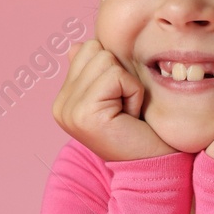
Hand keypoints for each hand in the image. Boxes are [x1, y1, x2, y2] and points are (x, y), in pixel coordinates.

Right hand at [52, 39, 177, 162]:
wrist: (152, 168)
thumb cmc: (141, 131)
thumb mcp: (117, 96)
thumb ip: (95, 72)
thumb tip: (77, 45)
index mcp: (65, 99)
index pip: (87, 49)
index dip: (115, 69)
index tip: (119, 101)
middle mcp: (60, 105)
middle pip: (95, 49)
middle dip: (120, 74)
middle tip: (124, 108)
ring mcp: (68, 109)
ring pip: (105, 59)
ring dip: (128, 84)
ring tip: (127, 112)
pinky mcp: (84, 113)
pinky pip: (116, 76)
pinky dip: (133, 92)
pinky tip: (130, 116)